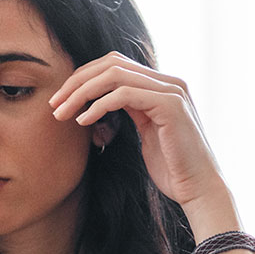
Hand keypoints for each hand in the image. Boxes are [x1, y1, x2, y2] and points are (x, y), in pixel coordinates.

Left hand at [48, 51, 228, 211]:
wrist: (200, 190)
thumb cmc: (173, 169)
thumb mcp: (146, 133)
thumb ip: (131, 111)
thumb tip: (100, 102)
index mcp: (163, 86)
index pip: (116, 65)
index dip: (84, 78)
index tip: (62, 100)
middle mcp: (169, 82)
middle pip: (111, 63)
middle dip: (77, 81)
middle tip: (54, 104)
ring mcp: (172, 91)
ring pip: (114, 75)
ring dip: (82, 92)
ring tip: (62, 112)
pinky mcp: (170, 105)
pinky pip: (124, 94)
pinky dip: (98, 105)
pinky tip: (84, 121)